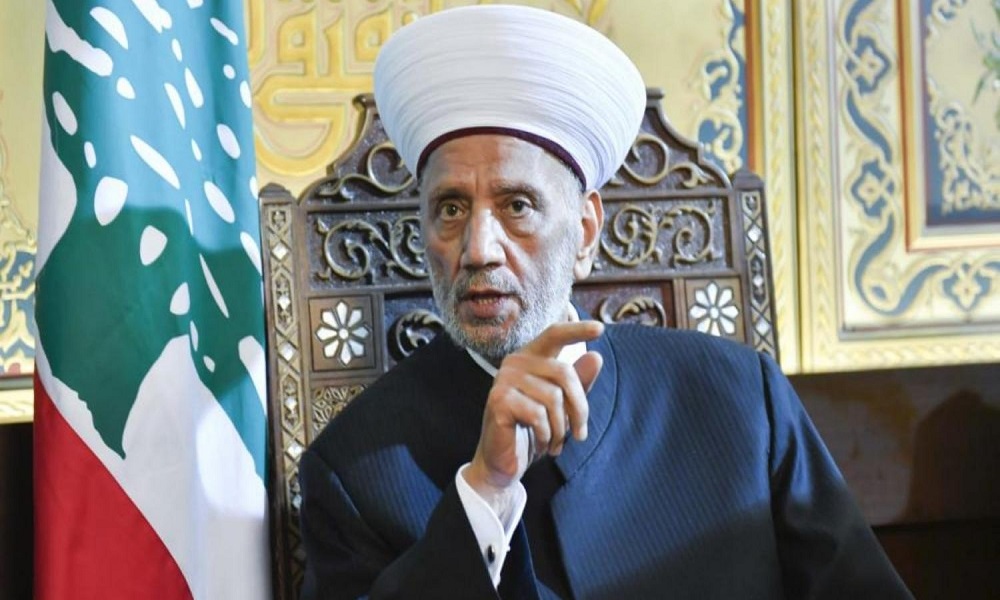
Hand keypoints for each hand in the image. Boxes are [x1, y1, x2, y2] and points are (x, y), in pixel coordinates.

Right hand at [463, 320, 604, 502]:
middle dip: (579, 409)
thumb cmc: (533, 431)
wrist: (503, 462)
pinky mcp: (498, 401)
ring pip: (553, 398)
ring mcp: (503, 380)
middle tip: (579, 435)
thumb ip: (578, 384)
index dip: (576, 330)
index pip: (554, 335)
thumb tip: (596, 357)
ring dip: (560, 428)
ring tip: (554, 443)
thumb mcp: (562, 408)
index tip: (600, 329)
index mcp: (530, 358)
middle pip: (564, 373)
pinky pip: (538, 414)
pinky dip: (545, 435)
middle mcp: (514, 362)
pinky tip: (540, 444)